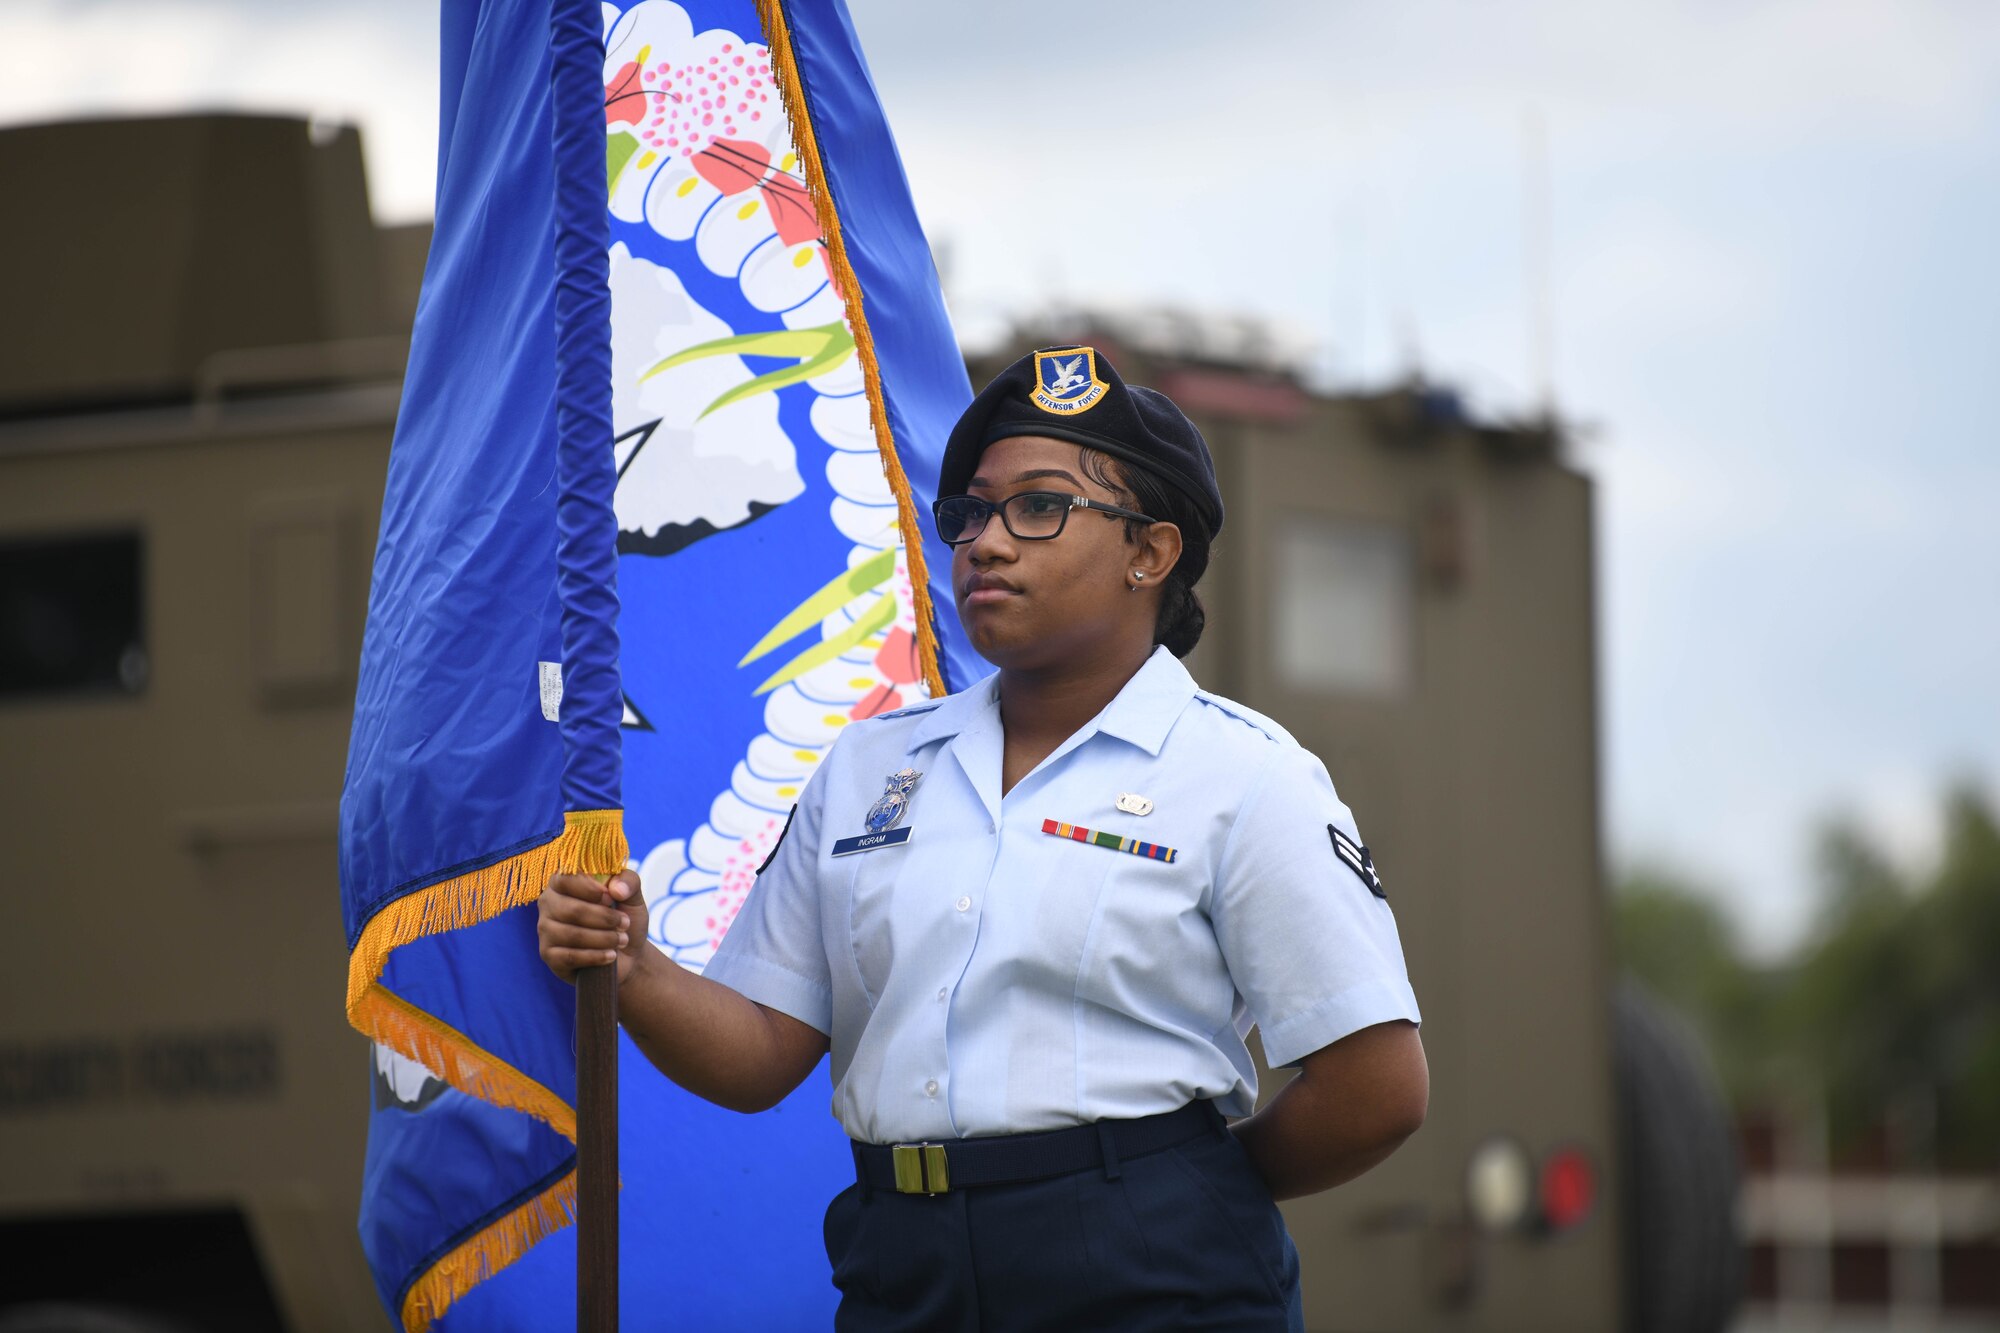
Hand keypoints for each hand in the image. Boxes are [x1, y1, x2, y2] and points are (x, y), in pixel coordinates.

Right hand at [538, 869, 648, 985]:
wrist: (626, 953)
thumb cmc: (622, 917)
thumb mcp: (632, 896)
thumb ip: (628, 882)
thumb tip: (616, 889)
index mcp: (563, 882)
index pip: (565, 879)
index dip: (589, 888)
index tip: (610, 898)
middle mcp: (548, 904)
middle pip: (572, 910)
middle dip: (604, 918)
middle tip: (625, 923)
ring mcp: (546, 931)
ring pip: (572, 935)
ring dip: (604, 938)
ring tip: (622, 940)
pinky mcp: (549, 956)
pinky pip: (570, 956)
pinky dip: (595, 956)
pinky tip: (611, 955)